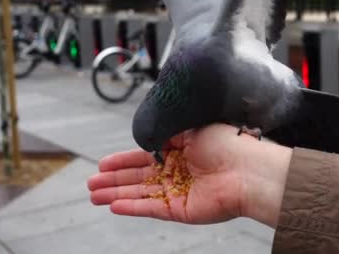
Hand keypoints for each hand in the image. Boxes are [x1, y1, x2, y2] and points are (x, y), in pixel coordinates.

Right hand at [87, 124, 291, 226]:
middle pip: (138, 178)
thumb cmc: (227, 143)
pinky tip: (114, 206)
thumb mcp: (191, 127)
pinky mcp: (180, 210)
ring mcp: (178, 192)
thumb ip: (166, 132)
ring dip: (116, 195)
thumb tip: (146, 136)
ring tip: (94, 196)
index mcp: (180, 151)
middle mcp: (177, 172)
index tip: (103, 163)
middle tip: (91, 183)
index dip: (123, 160)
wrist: (248, 168)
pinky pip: (151, 208)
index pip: (144, 157)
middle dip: (113, 180)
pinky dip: (132, 207)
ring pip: (140, 194)